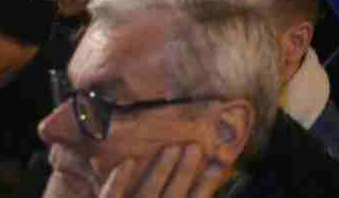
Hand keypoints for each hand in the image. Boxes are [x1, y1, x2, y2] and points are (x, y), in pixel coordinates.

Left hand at [96, 144, 225, 197]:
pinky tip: (128, 161)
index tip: (220, 163)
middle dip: (184, 172)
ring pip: (145, 195)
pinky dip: (118, 181)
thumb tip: (208, 172)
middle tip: (194, 145)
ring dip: (160, 171)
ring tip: (172, 146)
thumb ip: (182, 193)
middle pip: (173, 197)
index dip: (207, 184)